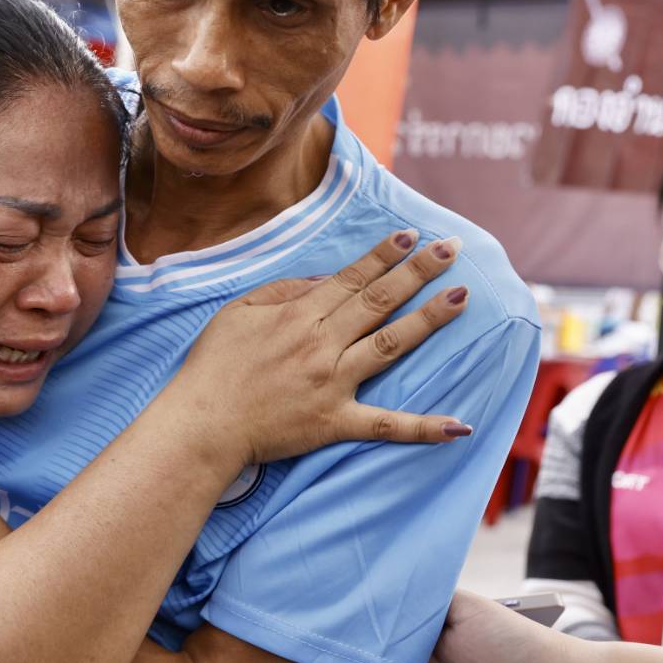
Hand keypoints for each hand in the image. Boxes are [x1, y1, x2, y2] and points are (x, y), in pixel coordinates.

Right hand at [158, 231, 471, 470]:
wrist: (201, 424)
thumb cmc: (212, 366)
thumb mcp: (237, 312)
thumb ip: (283, 291)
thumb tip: (326, 280)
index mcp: (297, 316)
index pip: (351, 278)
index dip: (383, 255)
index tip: (412, 235)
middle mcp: (321, 345)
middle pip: (379, 302)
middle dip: (417, 272)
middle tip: (451, 249)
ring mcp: (332, 384)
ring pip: (390, 346)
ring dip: (429, 320)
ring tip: (461, 297)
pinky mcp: (334, 422)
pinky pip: (385, 425)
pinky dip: (423, 427)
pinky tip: (458, 424)